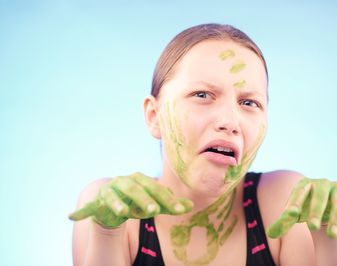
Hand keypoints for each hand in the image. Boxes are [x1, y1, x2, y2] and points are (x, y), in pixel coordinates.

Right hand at [69, 172, 192, 227]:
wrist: (114, 205)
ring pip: (114, 196)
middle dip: (144, 199)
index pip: (156, 188)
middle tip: (154, 210)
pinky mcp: (97, 201)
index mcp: (141, 180)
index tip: (180, 210)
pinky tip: (71, 217)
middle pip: (136, 189)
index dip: (168, 199)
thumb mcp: (155, 204)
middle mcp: (126, 181)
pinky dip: (81, 212)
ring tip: (123, 212)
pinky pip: (91, 207)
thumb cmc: (138, 202)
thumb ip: (170, 205)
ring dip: (118, 204)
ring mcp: (110, 190)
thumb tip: (191, 206)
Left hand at [266, 178, 336, 238]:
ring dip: (336, 219)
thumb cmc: (304, 208)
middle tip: (311, 227)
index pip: (299, 193)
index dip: (295, 203)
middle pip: (319, 197)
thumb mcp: (293, 215)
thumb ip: (282, 223)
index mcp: (304, 184)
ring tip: (332, 236)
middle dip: (315, 211)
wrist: (323, 204)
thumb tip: (270, 234)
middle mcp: (322, 183)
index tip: (291, 215)